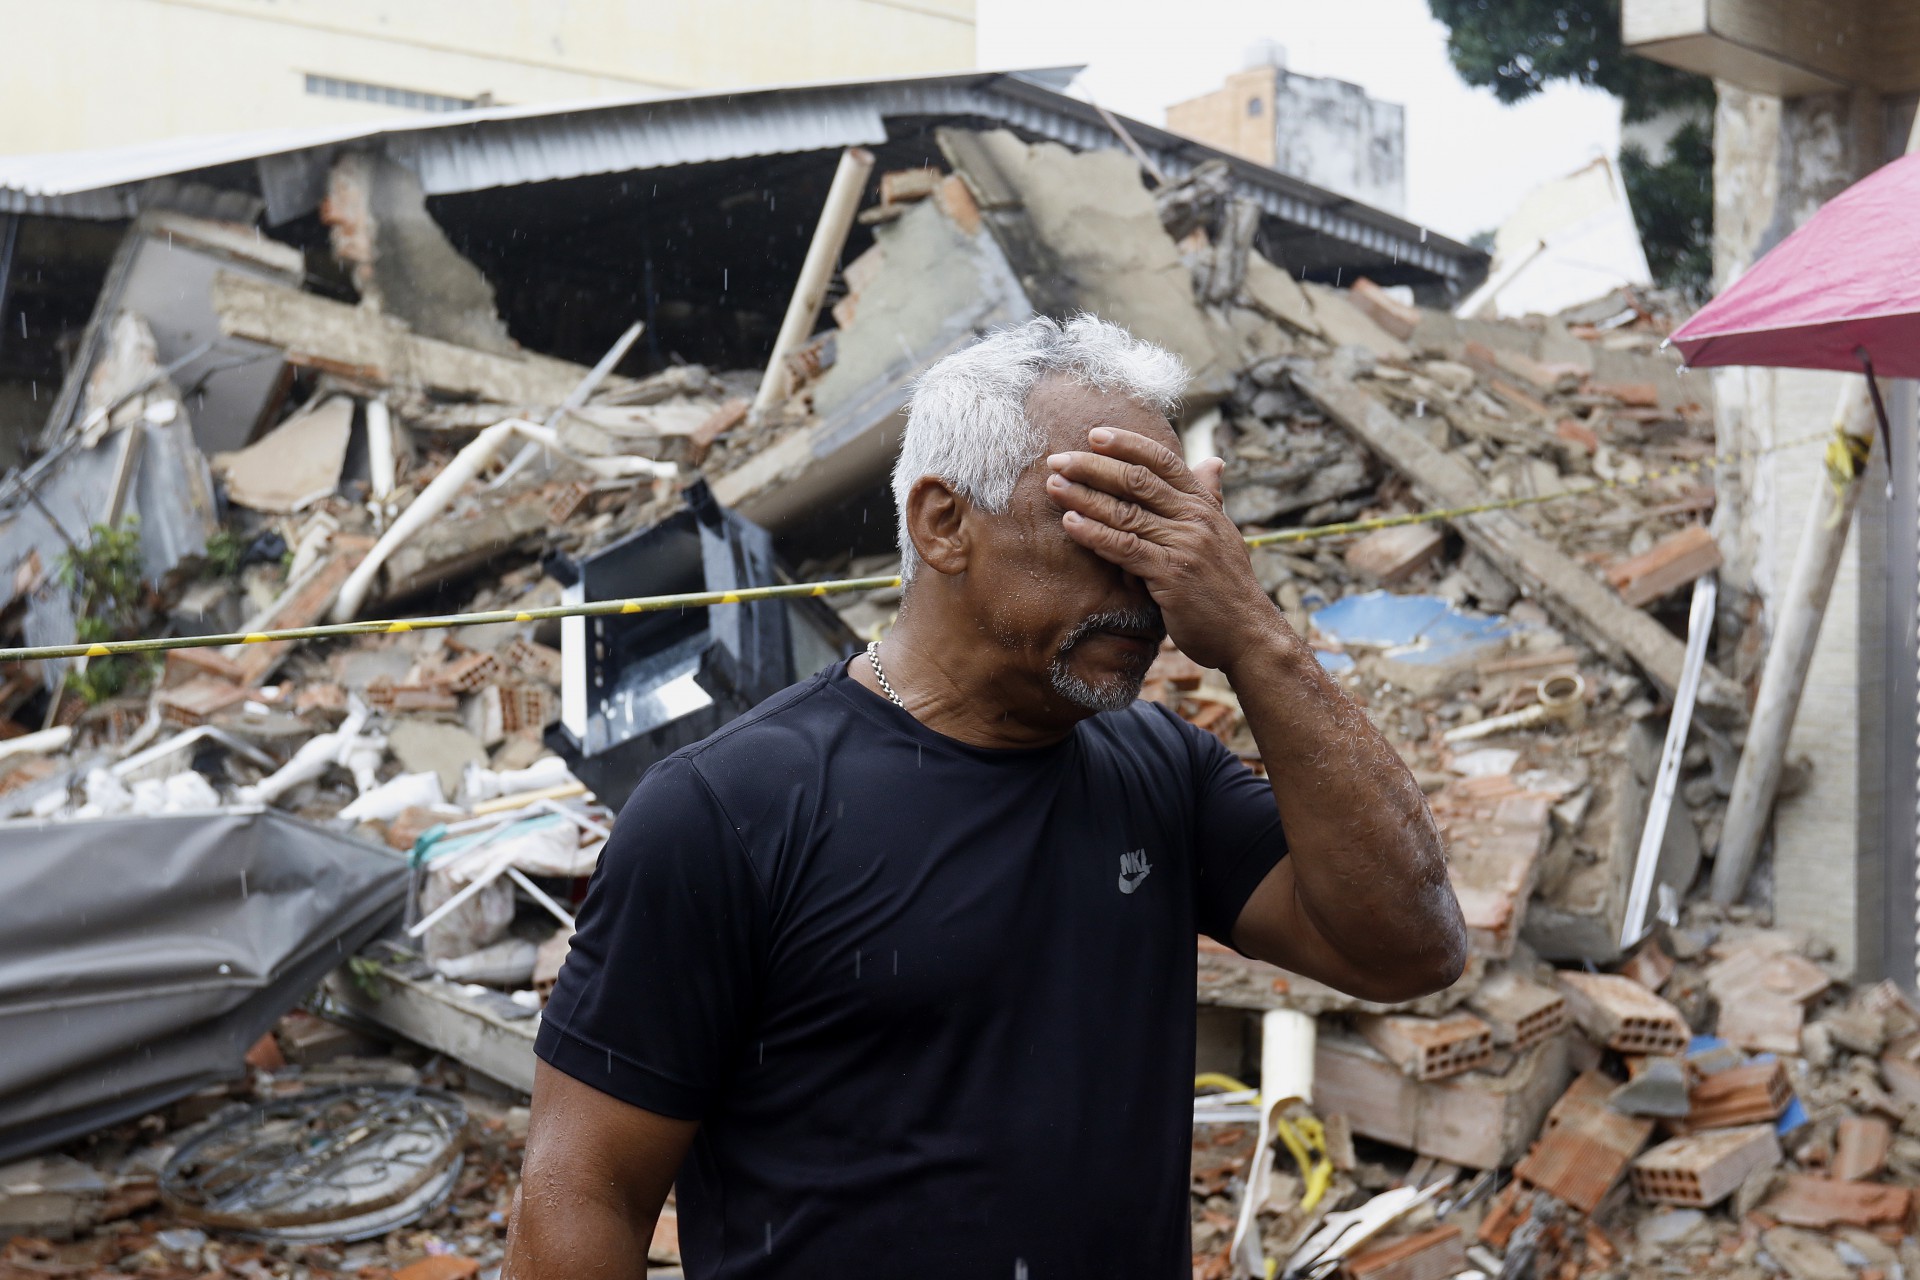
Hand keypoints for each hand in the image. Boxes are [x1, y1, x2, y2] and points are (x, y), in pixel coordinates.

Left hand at [1045, 427, 1280, 670]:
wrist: (1248, 632)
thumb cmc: (1227, 585)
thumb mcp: (1223, 534)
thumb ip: (1211, 498)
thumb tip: (1213, 461)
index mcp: (1205, 504)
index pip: (1163, 461)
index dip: (1127, 444)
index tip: (1094, 434)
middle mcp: (1195, 518)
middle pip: (1137, 480)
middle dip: (1093, 466)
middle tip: (1058, 459)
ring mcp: (1184, 545)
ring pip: (1126, 512)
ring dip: (1085, 497)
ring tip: (1054, 486)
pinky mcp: (1171, 575)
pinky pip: (1125, 548)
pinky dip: (1095, 534)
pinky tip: (1071, 523)